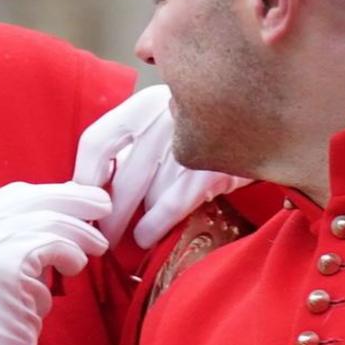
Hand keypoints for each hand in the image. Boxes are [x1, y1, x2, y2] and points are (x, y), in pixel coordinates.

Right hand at [0, 179, 116, 344]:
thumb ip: (22, 227)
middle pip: (33, 199)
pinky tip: (74, 268)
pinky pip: (54, 244)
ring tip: (97, 246)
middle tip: (104, 206)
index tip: (82, 197)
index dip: (54, 192)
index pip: (15, 192)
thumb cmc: (3, 306)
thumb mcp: (2, 257)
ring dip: (80, 233)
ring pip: (49, 221)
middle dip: (75, 200)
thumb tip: (72, 194)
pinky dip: (72, 256)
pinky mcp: (5, 262)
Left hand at [74, 82, 228, 251]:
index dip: (84, 179)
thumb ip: (128, 147)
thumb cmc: (199, 126)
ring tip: (129, 240)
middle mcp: (166, 115)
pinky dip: (157, 223)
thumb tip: (83, 190)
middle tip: (99, 239)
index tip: (82, 206)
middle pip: (123, 178)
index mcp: (144, 104)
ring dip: (134, 224)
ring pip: (150, 194)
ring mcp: (194, 139)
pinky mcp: (219, 162)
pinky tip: (147, 236)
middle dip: (108, 216)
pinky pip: (175, 202)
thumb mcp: (160, 123)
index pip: (98, 142)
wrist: (263, 112)